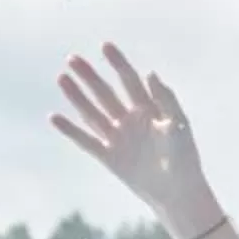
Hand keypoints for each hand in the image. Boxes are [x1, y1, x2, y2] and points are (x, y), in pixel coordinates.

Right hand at [50, 42, 219, 238]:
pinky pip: (85, 141)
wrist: (179, 193)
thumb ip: (165, 99)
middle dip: (90, 76)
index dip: (118, 63)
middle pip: (105, 93)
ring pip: (92, 113)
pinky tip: (54, 117)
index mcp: (148, 109)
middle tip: (73, 59)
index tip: (105, 46)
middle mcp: (129, 120)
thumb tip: (149, 72)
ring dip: (77, 96)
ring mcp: (118, 138)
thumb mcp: (179, 125)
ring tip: (62, 78)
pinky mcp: (109, 157)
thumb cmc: (185, 158)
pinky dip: (70, 130)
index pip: (129, 80)